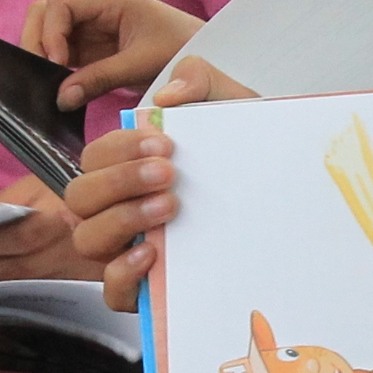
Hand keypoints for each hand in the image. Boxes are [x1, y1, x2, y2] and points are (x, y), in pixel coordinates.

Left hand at [0, 177, 101, 286]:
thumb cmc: (77, 181)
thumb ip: (9, 202)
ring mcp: (77, 268)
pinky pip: (39, 288)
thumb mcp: (42, 179)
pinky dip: (10, 288)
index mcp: (60, 217)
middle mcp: (70, 247)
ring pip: (25, 282)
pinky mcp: (81, 281)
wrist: (124, 198)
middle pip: (16, 268)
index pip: (15, 238)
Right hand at [24, 0, 204, 110]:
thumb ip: (100, 79)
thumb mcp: (141, 65)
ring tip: (50, 83)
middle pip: (46, 12)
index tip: (59, 64)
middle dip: (38, 41)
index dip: (50, 32)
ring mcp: (91, 26)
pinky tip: (59, 87)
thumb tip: (60, 98)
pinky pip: (61, 51)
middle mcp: (95, 7)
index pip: (60, 3)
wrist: (203, 58)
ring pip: (49, 32)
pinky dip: (54, 67)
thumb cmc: (180, 50)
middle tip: (43, 74)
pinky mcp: (92, 47)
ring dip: (43, 55)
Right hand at [63, 56, 258, 308]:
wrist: (292, 202)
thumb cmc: (247, 157)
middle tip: (168, 174)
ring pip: (87, 239)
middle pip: (80, 196)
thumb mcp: (231, 109)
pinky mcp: (146, 291)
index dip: (119, 148)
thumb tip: (169, 96)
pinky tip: (152, 252)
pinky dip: (123, 272)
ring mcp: (129, 250)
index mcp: (130, 169)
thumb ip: (201, 81)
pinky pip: (112, 291)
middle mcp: (121, 209)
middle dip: (119, 180)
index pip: (95, 157)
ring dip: (121, 218)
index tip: (164, 143)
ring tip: (168, 206)